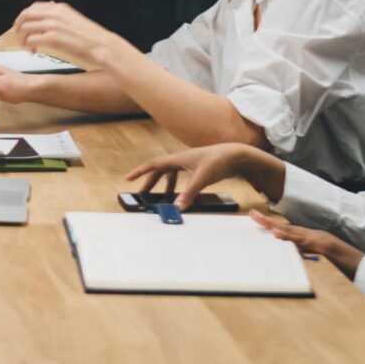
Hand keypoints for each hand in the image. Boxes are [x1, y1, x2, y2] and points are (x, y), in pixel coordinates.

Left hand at [12, 1, 136, 74]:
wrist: (103, 47)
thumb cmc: (91, 38)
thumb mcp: (74, 20)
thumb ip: (59, 18)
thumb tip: (46, 19)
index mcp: (60, 8)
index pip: (33, 7)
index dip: (24, 18)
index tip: (23, 27)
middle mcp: (55, 13)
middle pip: (25, 15)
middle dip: (18, 27)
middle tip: (20, 38)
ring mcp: (53, 25)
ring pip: (25, 28)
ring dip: (22, 39)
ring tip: (27, 47)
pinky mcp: (53, 38)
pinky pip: (31, 40)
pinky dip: (28, 46)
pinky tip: (33, 52)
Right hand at [126, 141, 286, 207]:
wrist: (236, 155)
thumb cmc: (218, 161)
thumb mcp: (201, 179)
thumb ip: (188, 194)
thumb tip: (177, 208)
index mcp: (178, 158)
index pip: (153, 164)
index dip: (139, 172)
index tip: (128, 179)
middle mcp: (181, 159)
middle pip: (160, 171)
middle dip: (151, 183)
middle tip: (143, 195)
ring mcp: (190, 164)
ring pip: (171, 174)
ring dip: (165, 186)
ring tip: (163, 198)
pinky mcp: (198, 169)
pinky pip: (182, 177)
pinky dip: (178, 187)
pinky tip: (181, 195)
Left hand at [250, 210, 360, 277]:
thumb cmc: (345, 268)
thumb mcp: (323, 262)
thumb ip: (308, 258)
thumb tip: (293, 259)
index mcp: (314, 239)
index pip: (290, 231)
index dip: (273, 226)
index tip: (258, 220)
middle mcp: (316, 236)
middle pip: (288, 227)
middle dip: (269, 222)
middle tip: (251, 215)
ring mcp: (321, 240)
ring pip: (294, 232)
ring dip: (276, 226)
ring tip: (259, 220)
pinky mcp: (325, 247)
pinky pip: (305, 243)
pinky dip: (291, 239)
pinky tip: (278, 235)